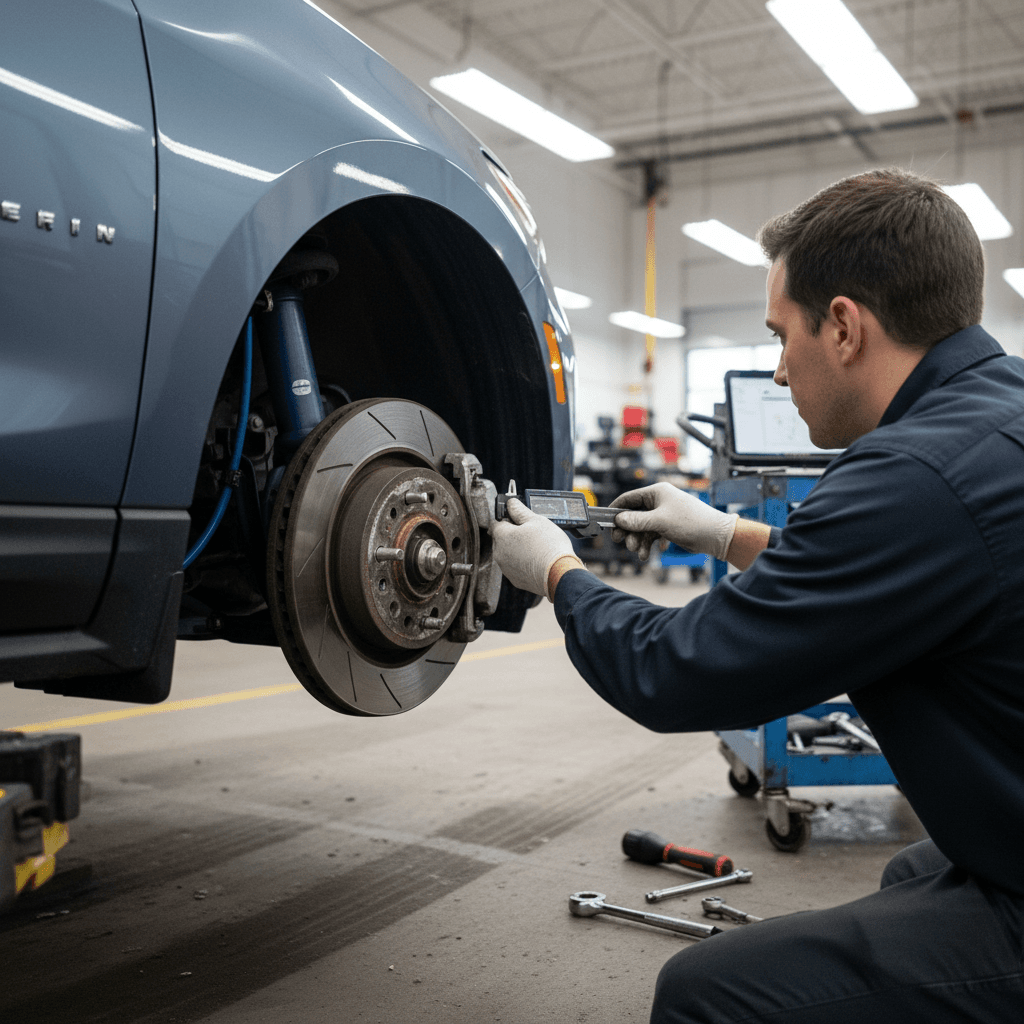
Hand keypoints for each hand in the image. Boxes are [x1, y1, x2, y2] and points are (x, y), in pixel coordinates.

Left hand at [490, 498, 580, 599]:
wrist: (558, 573)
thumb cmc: (549, 546)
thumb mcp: (536, 520)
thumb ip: (520, 511)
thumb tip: (511, 503)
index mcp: (502, 536)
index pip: (496, 521)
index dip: (506, 517)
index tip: (516, 517)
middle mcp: (499, 553)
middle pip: (501, 538)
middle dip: (511, 533)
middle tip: (529, 531)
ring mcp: (506, 568)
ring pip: (507, 553)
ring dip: (516, 548)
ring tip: (535, 546)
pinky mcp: (515, 579)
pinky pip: (514, 566)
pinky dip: (521, 562)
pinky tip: (535, 559)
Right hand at [610, 482, 737, 560]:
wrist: (716, 536)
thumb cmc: (691, 522)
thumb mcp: (660, 521)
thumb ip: (637, 521)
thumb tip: (619, 520)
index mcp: (657, 492)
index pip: (629, 498)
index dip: (617, 511)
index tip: (607, 523)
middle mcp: (659, 501)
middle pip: (634, 516)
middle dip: (629, 531)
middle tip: (624, 543)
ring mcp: (664, 514)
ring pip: (643, 528)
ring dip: (640, 541)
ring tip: (640, 554)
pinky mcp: (670, 527)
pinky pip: (653, 535)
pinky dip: (651, 544)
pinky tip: (654, 552)